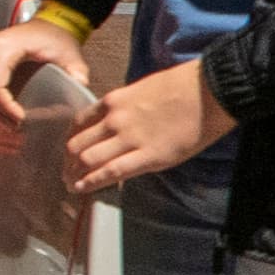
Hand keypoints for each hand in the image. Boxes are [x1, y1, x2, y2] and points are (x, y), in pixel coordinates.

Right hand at [0, 17, 91, 125]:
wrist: (47, 26)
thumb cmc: (55, 39)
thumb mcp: (70, 55)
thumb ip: (76, 71)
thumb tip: (78, 85)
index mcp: (2, 46)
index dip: (5, 108)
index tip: (21, 120)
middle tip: (17, 123)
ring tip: (12, 118)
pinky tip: (4, 109)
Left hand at [67, 59, 233, 193]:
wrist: (209, 89)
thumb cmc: (182, 86)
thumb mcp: (142, 90)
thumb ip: (124, 107)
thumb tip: (117, 122)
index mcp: (113, 101)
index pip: (79, 123)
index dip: (70, 140)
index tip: (68, 151)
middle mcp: (115, 120)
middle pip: (77, 144)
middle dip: (67, 161)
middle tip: (65, 172)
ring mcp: (130, 138)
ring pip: (87, 159)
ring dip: (75, 174)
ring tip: (71, 184)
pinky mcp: (149, 156)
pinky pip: (112, 171)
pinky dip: (92, 182)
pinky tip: (82, 188)